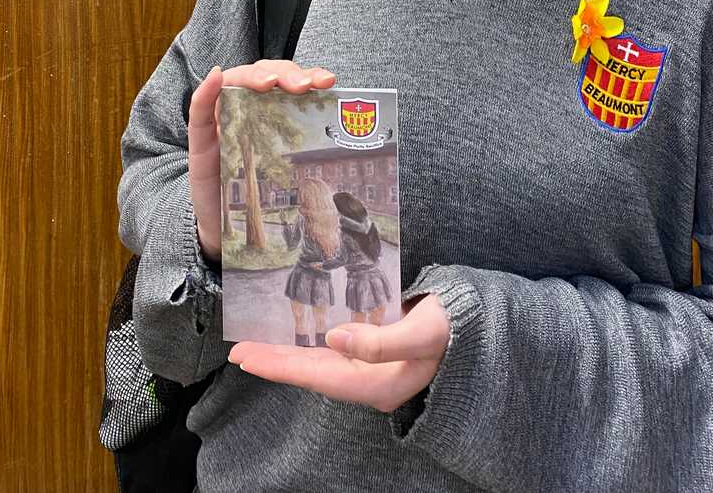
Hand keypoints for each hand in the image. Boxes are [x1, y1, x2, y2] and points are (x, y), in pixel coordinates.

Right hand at [187, 60, 336, 262]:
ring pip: (234, 82)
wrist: (224, 226)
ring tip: (269, 81)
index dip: (307, 75)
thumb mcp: (289, 170)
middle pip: (264, 75)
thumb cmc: (260, 192)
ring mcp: (221, 120)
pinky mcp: (199, 139)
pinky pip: (198, 110)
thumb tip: (353, 135)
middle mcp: (247, 107)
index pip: (288, 81)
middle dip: (285, 74)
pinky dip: (205, 91)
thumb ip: (312, 152)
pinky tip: (214, 76)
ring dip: (253, 76)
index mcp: (271, 111)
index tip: (328, 80)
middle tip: (303, 85)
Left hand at [228, 294, 449, 412]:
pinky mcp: (374, 354)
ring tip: (254, 346)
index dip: (280, 366)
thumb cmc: (452, 330)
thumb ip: (382, 340)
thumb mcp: (423, 333)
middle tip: (238, 353)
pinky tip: (293, 339)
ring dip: (287, 354)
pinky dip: (308, 346)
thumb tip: (334, 338)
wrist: (474, 329)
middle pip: (311, 373)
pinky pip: (332, 354)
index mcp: (377, 383)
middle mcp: (369, 381)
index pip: (317, 375)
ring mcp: (371, 369)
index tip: (247, 357)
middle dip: (274, 362)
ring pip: (318, 363)